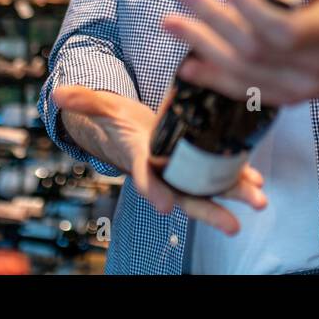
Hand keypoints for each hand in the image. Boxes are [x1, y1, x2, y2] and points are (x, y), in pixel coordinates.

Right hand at [51, 84, 266, 235]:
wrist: (129, 131)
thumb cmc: (116, 121)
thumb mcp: (101, 107)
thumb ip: (84, 101)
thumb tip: (57, 92)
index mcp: (139, 158)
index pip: (145, 176)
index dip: (153, 191)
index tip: (165, 206)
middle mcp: (163, 170)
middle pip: (186, 195)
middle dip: (210, 210)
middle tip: (234, 225)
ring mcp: (181, 169)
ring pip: (209, 187)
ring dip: (235, 194)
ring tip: (260, 201)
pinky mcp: (196, 161)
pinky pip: (219, 173)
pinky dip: (239, 177)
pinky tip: (259, 182)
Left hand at [160, 0, 318, 107]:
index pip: (287, 30)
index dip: (254, 11)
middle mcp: (316, 66)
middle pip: (256, 49)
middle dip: (213, 20)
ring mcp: (301, 87)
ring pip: (245, 72)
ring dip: (203, 46)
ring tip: (171, 22)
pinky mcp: (290, 97)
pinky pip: (247, 91)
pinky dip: (215, 79)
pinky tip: (189, 66)